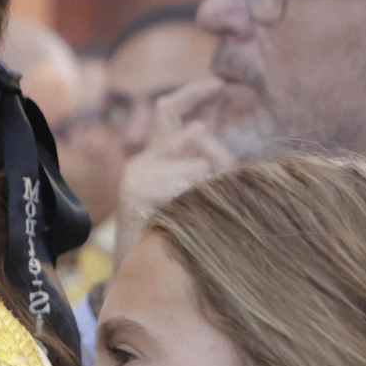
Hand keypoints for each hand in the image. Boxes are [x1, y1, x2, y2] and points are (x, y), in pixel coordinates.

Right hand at [113, 79, 238, 268]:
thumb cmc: (174, 240)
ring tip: (204, 214)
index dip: (193, 95)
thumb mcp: (193, 193)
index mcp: (151, 161)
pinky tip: (188, 218)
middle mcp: (140, 164)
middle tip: (228, 180)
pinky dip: (199, 200)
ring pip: (197, 163)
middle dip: (218, 156)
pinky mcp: (139, 191)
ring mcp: (137, 177)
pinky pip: (189, 181)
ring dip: (212, 188)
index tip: (219, 85)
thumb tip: (204, 125)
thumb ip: (200, 161)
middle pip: (192, 135)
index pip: (167, 112)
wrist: (140, 280)